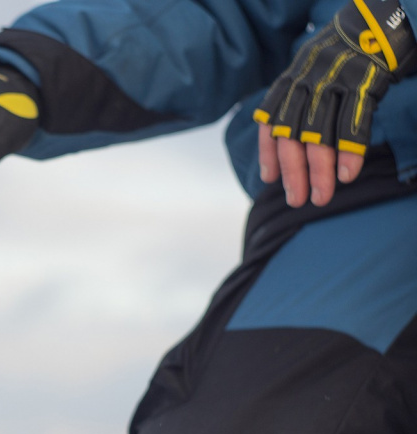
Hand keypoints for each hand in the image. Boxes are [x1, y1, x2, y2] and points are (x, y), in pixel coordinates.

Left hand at [254, 0, 415, 206]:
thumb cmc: (345, 55)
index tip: (270, 180)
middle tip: (296, 199)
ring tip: (321, 196)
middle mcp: (307, 81)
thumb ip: (299, 102)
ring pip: (320, 134)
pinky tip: (347, 175)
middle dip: (293, 171)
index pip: (271, 122)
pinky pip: (353, 122)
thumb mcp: (312, 70)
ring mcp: (334, 81)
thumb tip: (289, 144)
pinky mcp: (364, 81)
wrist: (380, 17)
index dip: (269, 153)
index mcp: (291, 80)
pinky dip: (349, 152)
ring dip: (319, 170)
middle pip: (293, 135)